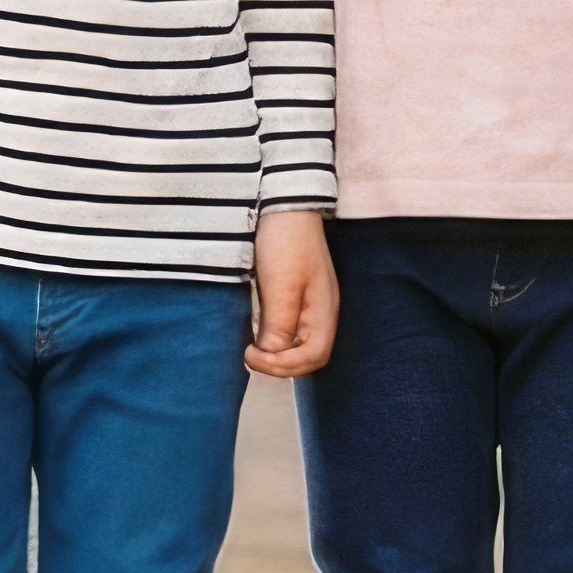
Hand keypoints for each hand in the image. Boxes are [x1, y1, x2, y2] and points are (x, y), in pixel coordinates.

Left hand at [246, 208, 339, 376]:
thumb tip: (272, 355)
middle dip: (280, 365)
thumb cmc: (287, 241)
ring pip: (299, 346)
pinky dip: (275, 341)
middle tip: (249, 356)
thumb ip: (279, 324)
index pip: (314, 357)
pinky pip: (291, 331)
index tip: (252, 354)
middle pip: (309, 357)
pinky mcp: (297, 298)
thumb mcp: (281, 284)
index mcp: (324, 311)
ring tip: (251, 350)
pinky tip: (257, 334)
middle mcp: (321, 313)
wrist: (285, 206)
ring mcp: (310, 306)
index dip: (284, 366)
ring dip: (277, 355)